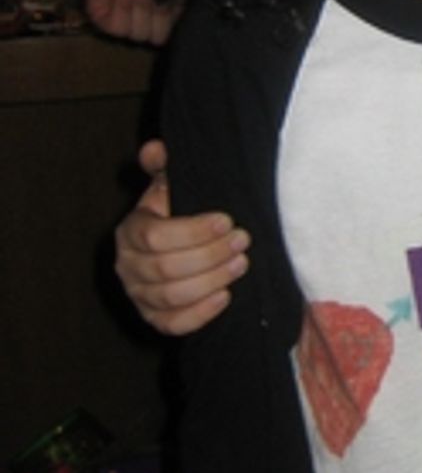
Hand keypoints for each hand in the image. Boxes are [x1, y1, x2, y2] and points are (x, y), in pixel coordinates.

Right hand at [115, 139, 248, 334]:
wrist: (178, 250)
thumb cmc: (177, 215)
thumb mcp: (171, 186)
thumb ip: (163, 166)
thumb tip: (155, 148)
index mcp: (130, 231)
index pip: (155, 236)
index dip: (193, 231)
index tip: (227, 221)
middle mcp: (127, 266)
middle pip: (166, 269)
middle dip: (210, 255)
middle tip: (243, 242)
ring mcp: (139, 296)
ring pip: (173, 296)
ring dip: (212, 280)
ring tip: (241, 264)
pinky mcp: (155, 318)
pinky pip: (174, 324)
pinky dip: (201, 313)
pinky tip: (226, 296)